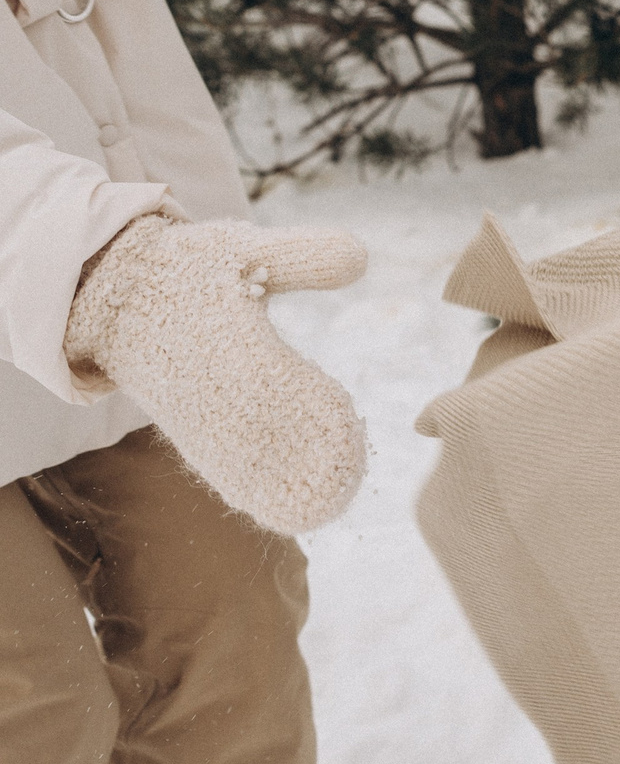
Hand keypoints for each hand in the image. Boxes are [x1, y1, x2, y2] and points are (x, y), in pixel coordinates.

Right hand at [64, 215, 370, 533]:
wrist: (114, 295)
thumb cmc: (190, 267)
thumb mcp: (243, 248)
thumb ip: (302, 255)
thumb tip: (361, 257)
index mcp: (224, 337)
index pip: (270, 377)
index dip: (309, 403)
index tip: (350, 419)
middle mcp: (207, 383)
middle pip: (259, 432)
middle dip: (304, 458)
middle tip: (349, 479)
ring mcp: (193, 411)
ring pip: (241, 459)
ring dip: (284, 484)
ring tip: (329, 506)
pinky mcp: (186, 427)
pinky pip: (222, 465)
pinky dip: (256, 490)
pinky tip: (293, 515)